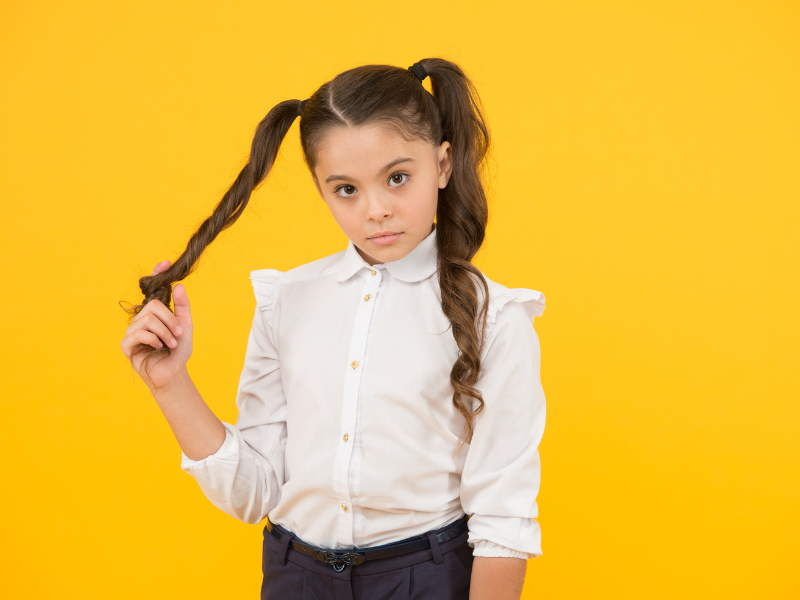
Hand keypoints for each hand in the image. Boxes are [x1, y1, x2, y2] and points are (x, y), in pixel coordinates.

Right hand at [121, 260, 192, 392]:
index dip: (156, 275)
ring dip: (165, 333)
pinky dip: (153, 340)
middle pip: (153, 306)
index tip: (165, 264)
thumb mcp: (185, 327)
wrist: (173, 373)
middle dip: (170, 321)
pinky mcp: (126, 344)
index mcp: (155, 313)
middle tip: (178, 334)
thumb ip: (183, 307)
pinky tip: (158, 348)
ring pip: (147, 320)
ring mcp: (132, 331)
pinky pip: (138, 333)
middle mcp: (142, 318)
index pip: (152, 290)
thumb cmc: (178, 351)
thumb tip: (178, 285)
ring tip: (171, 344)